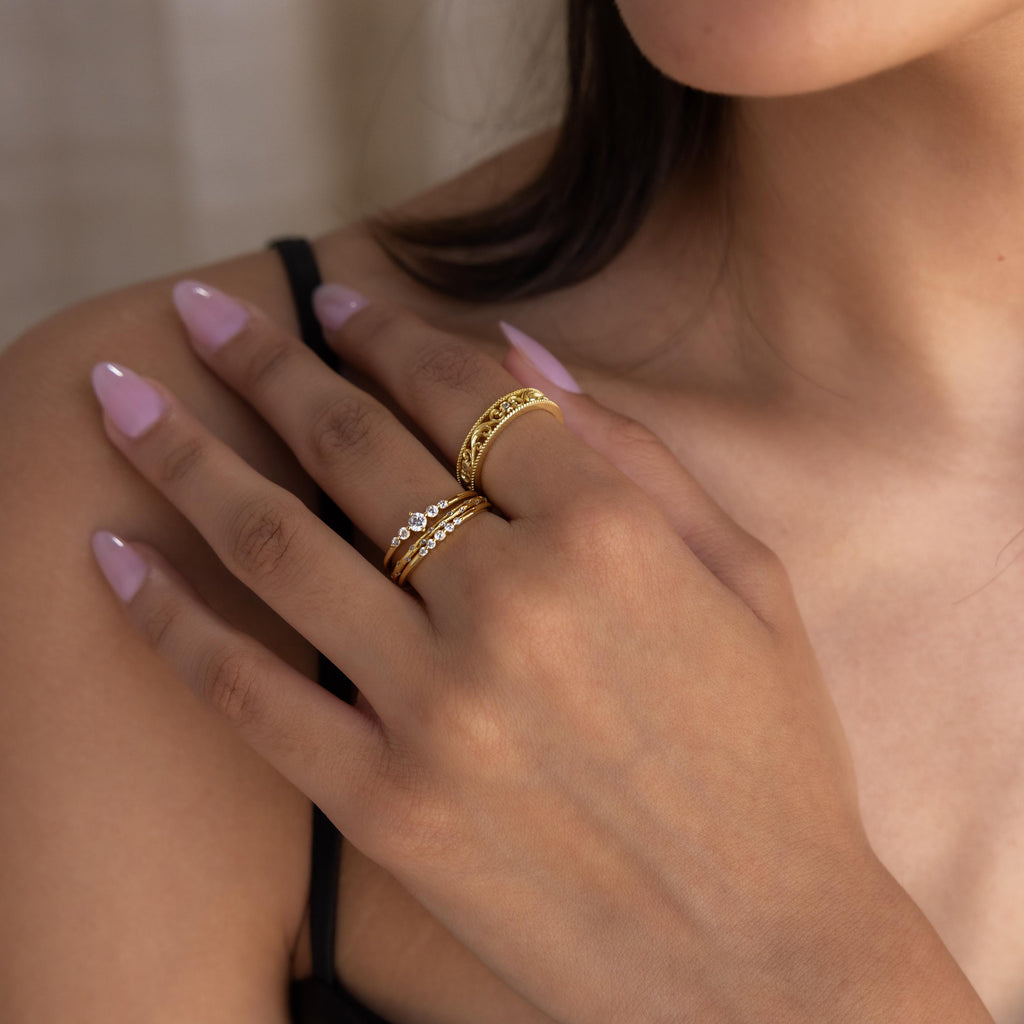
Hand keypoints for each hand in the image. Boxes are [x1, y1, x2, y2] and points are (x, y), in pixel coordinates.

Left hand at [87, 283, 986, 1022]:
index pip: (462, 391)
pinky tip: (112, 553)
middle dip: (266, 361)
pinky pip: (249, 692)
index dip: (386, 332)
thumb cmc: (775, 756)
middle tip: (202, 310)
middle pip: (353, 443)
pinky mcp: (387, 803)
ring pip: (278, 542)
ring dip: (185, 454)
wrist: (765, 955)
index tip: (333, 302)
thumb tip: (525, 358)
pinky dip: (169, 616)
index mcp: (608, 533)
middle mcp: (510, 601)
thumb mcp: (749, 579)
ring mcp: (438, 706)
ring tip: (121, 397)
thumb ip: (639, 456)